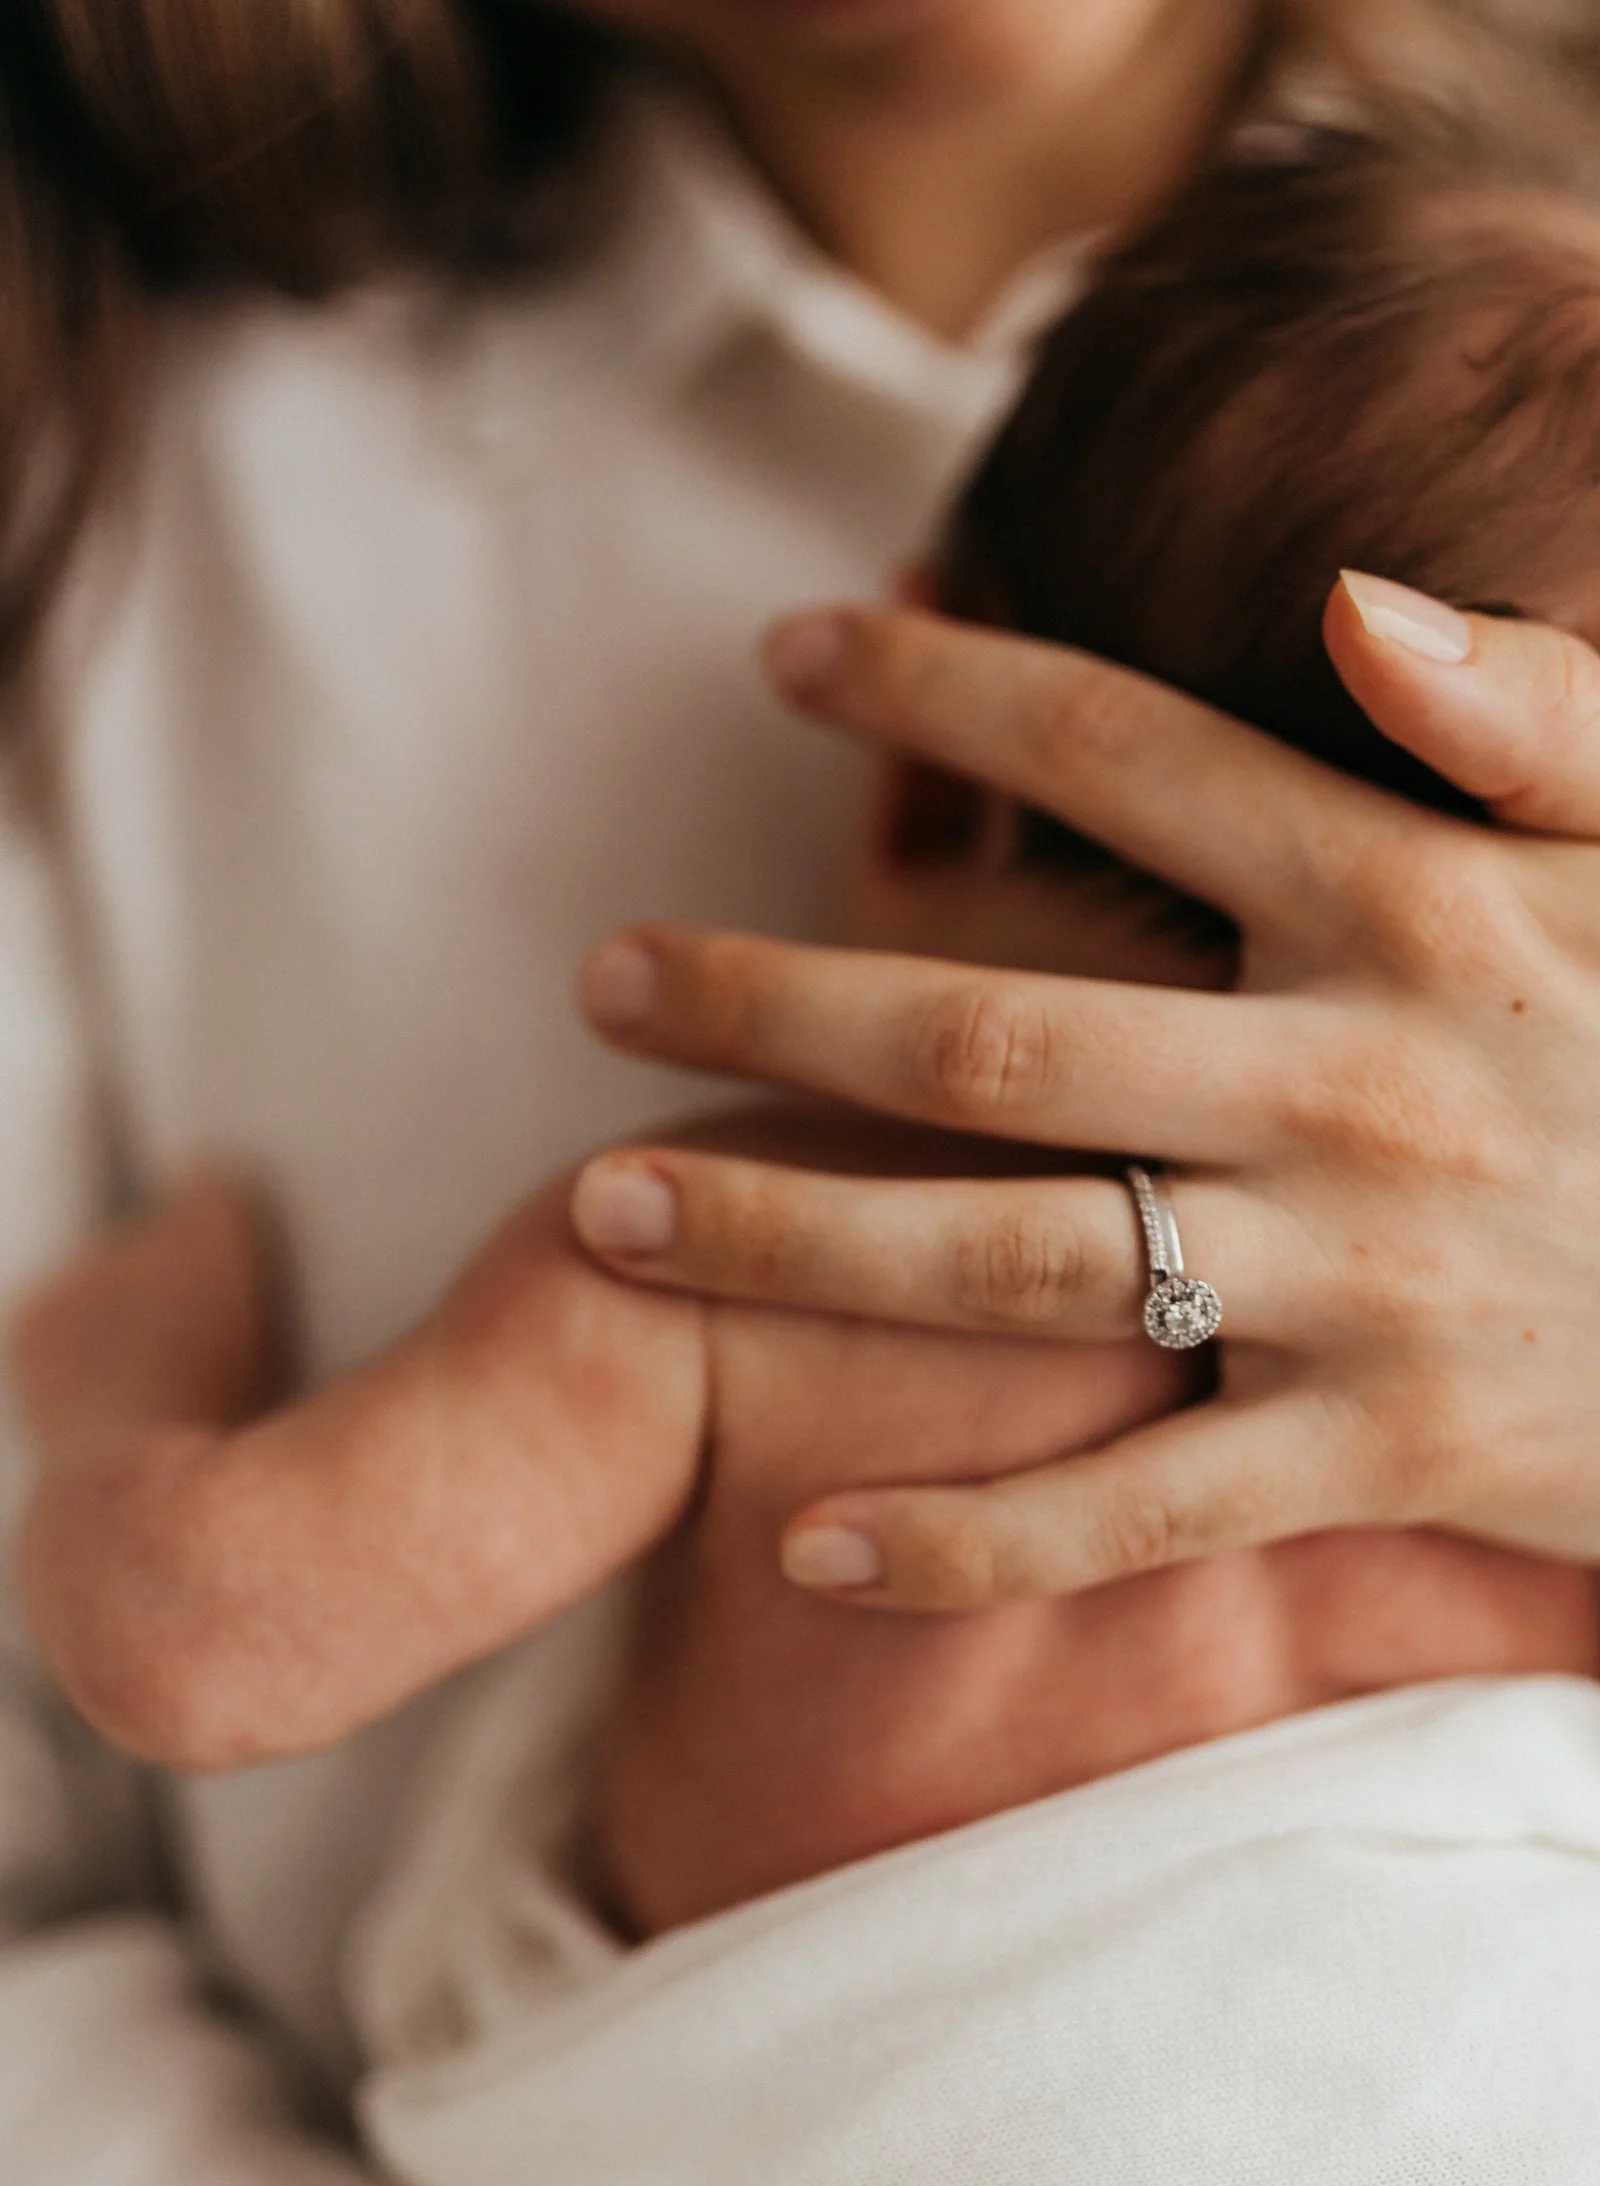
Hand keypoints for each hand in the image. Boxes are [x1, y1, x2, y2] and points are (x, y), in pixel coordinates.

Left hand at [571, 582, 1599, 1610]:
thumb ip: (1533, 705)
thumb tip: (1349, 602)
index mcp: (1408, 902)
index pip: (1122, 754)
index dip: (939, 685)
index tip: (786, 650)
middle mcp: (1351, 1084)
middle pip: (987, 1037)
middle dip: (764, 1004)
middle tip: (597, 984)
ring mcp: (1355, 1283)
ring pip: (1008, 1267)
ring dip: (785, 1241)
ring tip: (602, 1218)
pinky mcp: (1375, 1456)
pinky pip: (1129, 1515)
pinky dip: (964, 1541)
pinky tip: (800, 1546)